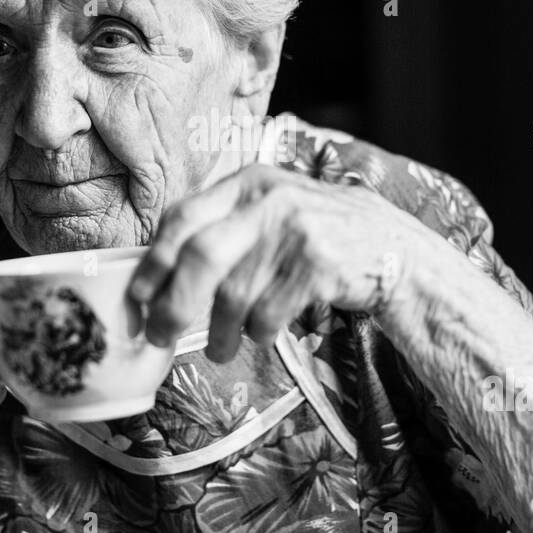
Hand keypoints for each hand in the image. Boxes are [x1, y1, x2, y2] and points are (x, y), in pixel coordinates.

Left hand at [127, 164, 438, 361]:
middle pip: (201, 256)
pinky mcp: (319, 266)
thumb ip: (225, 227)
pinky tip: (262, 334)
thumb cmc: (320, 236)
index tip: (138, 296)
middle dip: (173, 304)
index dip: (153, 261)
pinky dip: (258, 333)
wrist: (394, 249)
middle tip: (160, 334)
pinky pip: (268, 314)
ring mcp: (297, 232)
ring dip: (220, 333)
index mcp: (249, 182)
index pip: (182, 217)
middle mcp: (270, 200)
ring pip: (235, 294)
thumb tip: (157, 275)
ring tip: (220, 349)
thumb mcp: (273, 210)